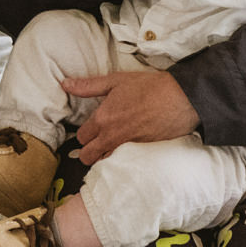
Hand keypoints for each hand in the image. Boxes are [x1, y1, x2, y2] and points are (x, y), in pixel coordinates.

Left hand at [68, 70, 199, 163]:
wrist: (180, 98)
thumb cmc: (148, 87)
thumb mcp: (115, 81)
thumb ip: (88, 86)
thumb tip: (64, 84)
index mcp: (102, 119)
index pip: (81, 137)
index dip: (85, 134)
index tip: (92, 130)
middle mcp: (112, 137)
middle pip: (87, 156)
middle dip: (89, 151)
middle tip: (98, 143)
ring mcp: (128, 148)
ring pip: (104, 163)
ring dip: (104, 157)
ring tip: (112, 148)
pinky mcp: (143, 155)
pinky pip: (124, 165)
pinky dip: (122, 162)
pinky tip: (126, 154)